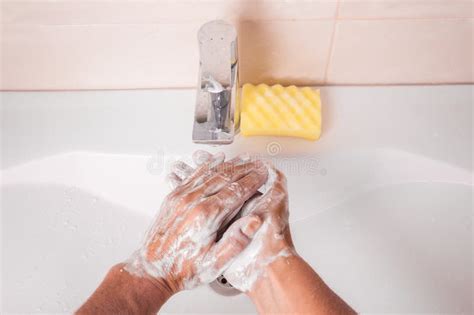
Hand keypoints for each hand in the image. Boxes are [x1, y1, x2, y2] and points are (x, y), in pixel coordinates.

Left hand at [167, 151, 294, 291]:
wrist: (151, 270)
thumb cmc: (182, 270)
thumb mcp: (214, 264)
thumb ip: (235, 242)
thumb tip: (255, 221)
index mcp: (206, 216)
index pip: (236, 191)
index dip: (253, 181)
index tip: (264, 174)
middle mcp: (192, 202)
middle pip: (225, 177)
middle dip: (244, 169)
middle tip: (258, 164)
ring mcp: (181, 197)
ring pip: (210, 173)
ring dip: (229, 165)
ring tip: (243, 160)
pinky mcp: (173, 197)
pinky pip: (194, 175)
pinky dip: (208, 165)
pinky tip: (216, 160)